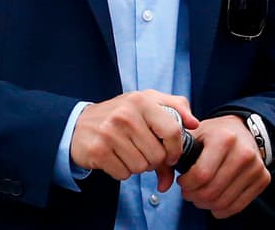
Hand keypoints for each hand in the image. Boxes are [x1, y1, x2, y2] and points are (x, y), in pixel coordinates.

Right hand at [70, 90, 198, 191]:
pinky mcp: (98, 150)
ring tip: (126, 152)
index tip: (171, 154)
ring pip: (141, 167)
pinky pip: (124, 174)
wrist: (79, 124)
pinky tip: (114, 157)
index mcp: (141, 100)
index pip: (173, 132)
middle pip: (158, 156)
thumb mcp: (147, 102)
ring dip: (137, 166)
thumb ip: (176, 107)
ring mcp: (109, 132)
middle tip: (141, 150)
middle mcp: (125, 114)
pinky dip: (121, 171)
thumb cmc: (120, 115)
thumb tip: (195, 124)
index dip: (176, 149)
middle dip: (153, 159)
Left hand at [177, 114, 270, 218]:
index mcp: (223, 138)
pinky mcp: (263, 179)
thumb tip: (164, 182)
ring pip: (225, 200)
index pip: (201, 174)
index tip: (182, 182)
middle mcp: (243, 152)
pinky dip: (222, 210)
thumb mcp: (193, 134)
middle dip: (195, 196)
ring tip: (199, 197)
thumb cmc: (213, 134)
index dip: (187, 184)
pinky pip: (239, 205)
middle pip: (213, 190)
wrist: (242, 129)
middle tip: (188, 193)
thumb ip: (175, 155)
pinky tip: (213, 204)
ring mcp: (256, 167)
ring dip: (206, 204)